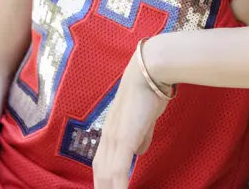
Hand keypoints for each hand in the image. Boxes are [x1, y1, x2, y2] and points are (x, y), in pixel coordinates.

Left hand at [92, 44, 169, 188]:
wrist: (149, 72)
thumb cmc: (149, 92)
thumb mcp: (145, 120)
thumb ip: (142, 136)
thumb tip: (140, 153)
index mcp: (111, 133)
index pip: (102, 166)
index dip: (103, 182)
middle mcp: (107, 138)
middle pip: (99, 174)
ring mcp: (114, 139)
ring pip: (105, 177)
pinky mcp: (123, 139)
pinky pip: (118, 172)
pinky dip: (118, 188)